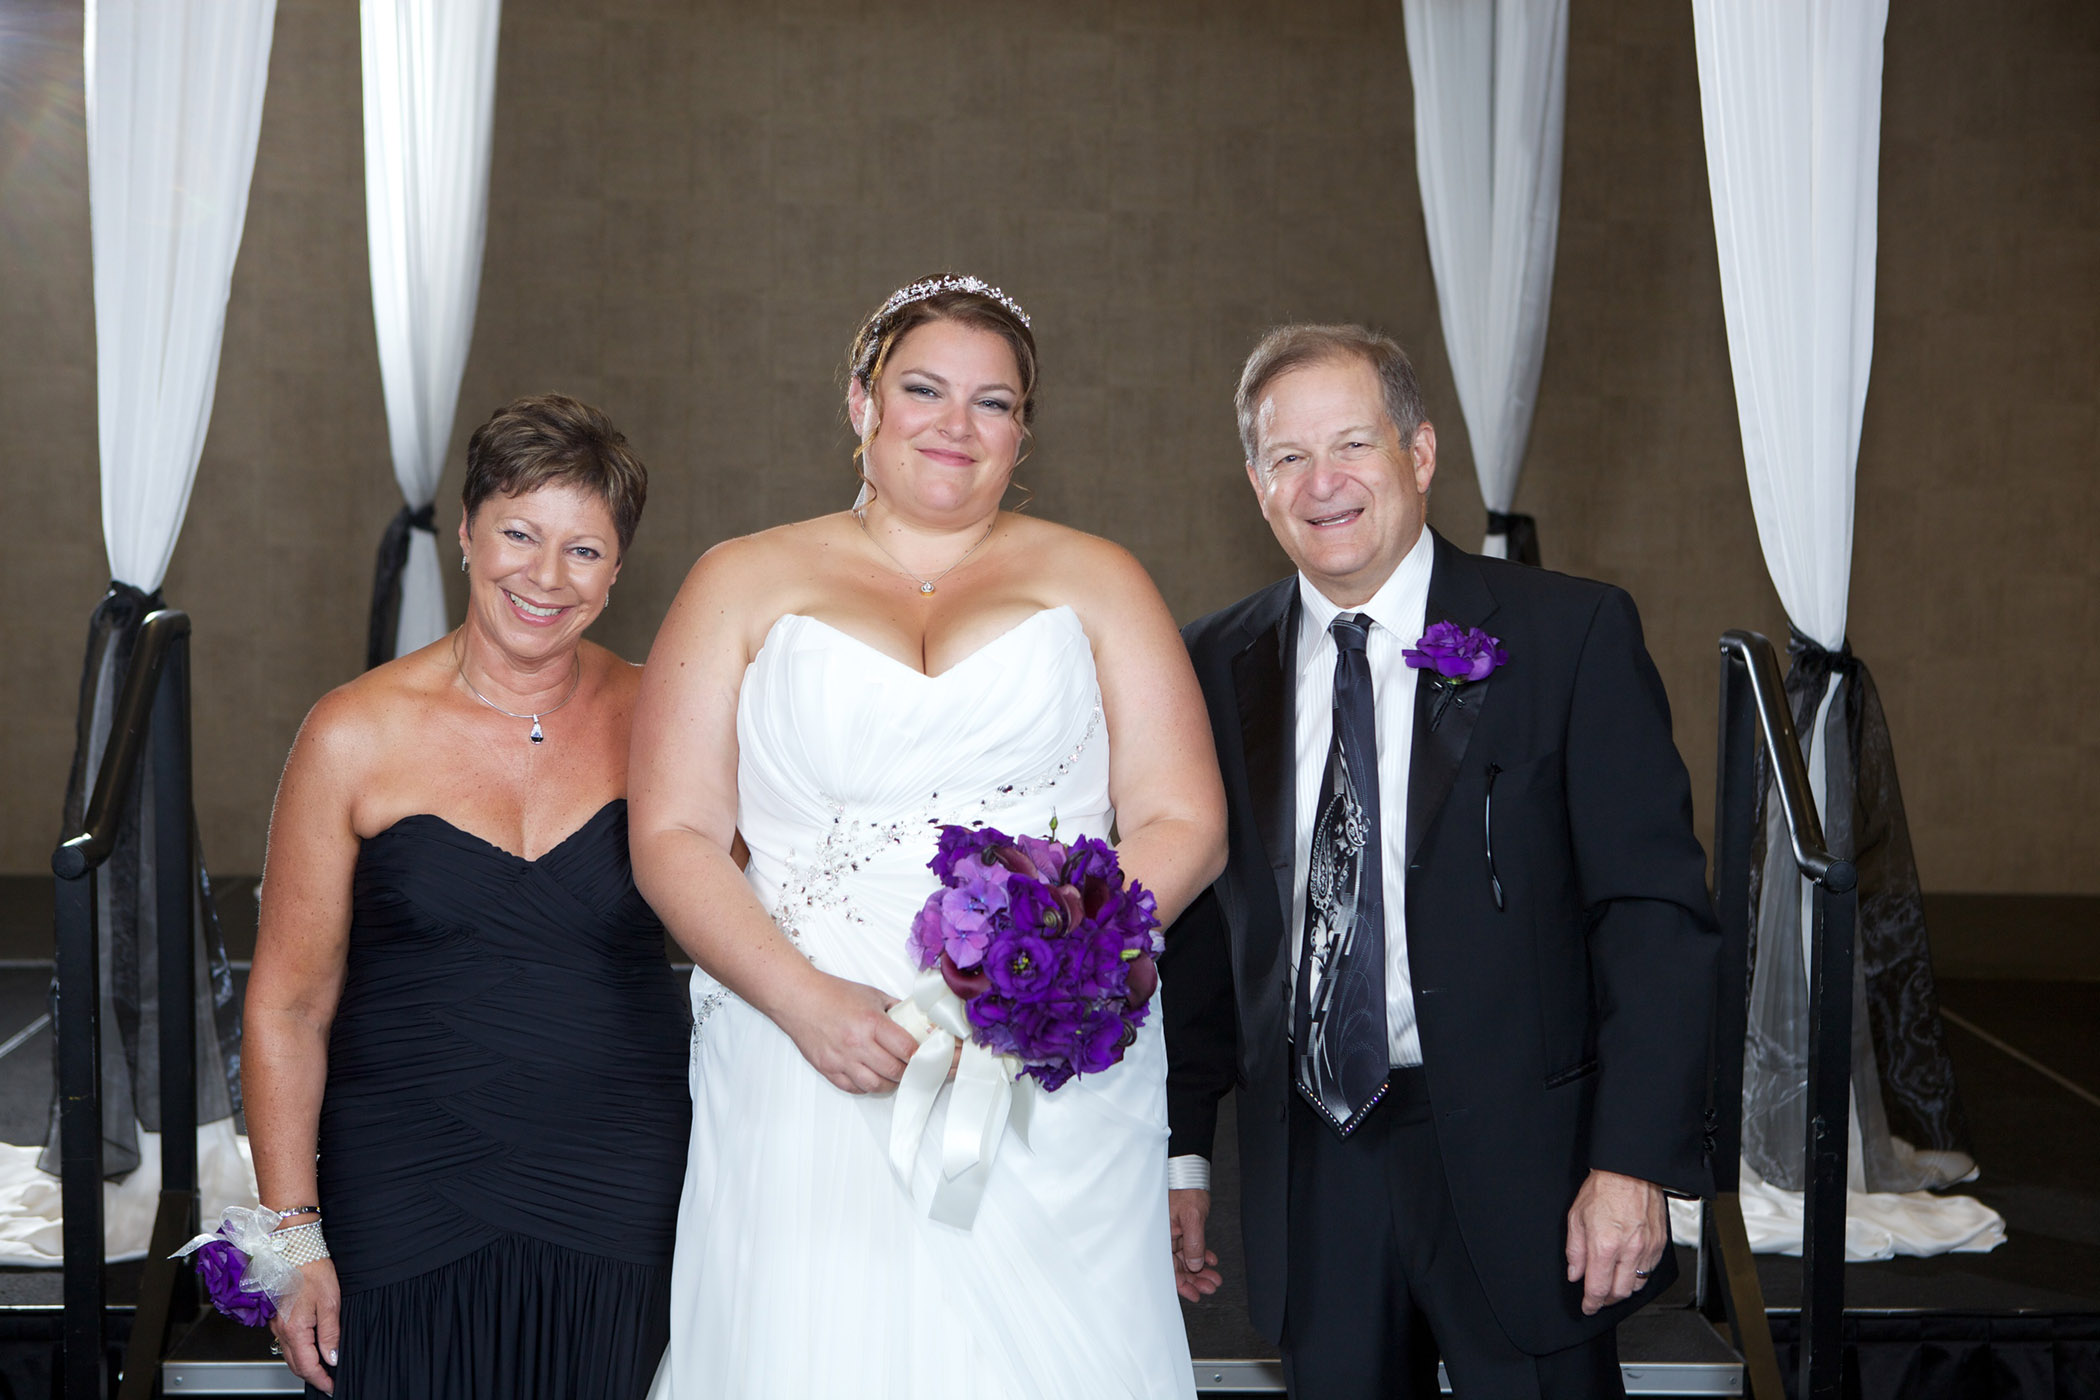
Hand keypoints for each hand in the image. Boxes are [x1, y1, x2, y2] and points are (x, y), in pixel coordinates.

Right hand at [269, 1257, 340, 1393]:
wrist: (296, 1251)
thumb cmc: (313, 1272)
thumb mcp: (330, 1303)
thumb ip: (330, 1333)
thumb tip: (333, 1357)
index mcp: (294, 1329)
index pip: (307, 1365)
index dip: (321, 1379)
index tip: (332, 1386)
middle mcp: (281, 1330)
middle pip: (296, 1365)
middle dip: (313, 1376)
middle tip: (329, 1382)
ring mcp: (277, 1325)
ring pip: (290, 1355)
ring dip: (305, 1365)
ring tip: (323, 1369)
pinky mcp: (278, 1318)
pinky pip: (287, 1343)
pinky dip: (299, 1352)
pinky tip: (312, 1349)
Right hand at [773, 972, 920, 1093]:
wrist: (798, 998)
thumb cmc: (832, 994)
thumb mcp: (871, 994)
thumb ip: (895, 1009)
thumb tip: (918, 1019)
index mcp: (871, 1023)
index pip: (907, 1049)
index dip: (924, 1056)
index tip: (933, 1057)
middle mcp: (857, 1044)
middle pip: (895, 1071)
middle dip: (911, 1072)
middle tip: (919, 1069)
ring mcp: (841, 1059)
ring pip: (876, 1085)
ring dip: (890, 1083)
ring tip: (895, 1074)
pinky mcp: (828, 1069)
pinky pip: (854, 1088)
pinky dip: (867, 1086)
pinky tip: (873, 1077)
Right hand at [1168, 1188, 1222, 1301]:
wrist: (1189, 1172)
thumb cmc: (1185, 1189)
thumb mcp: (1192, 1218)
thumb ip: (1194, 1244)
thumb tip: (1195, 1265)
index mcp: (1161, 1236)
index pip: (1169, 1268)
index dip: (1182, 1285)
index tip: (1195, 1295)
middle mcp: (1165, 1237)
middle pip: (1178, 1267)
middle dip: (1196, 1279)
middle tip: (1210, 1286)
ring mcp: (1173, 1234)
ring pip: (1187, 1259)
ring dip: (1201, 1269)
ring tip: (1214, 1277)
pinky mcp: (1182, 1229)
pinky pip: (1191, 1248)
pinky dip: (1202, 1255)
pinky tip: (1211, 1260)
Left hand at [1565, 1169, 1665, 1314]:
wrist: (1630, 1171)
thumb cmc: (1603, 1189)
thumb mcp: (1576, 1217)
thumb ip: (1575, 1251)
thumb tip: (1575, 1274)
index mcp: (1605, 1245)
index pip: (1598, 1288)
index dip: (1591, 1303)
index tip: (1588, 1307)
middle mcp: (1629, 1250)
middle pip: (1620, 1293)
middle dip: (1607, 1300)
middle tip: (1598, 1297)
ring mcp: (1647, 1248)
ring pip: (1638, 1285)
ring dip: (1624, 1288)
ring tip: (1613, 1282)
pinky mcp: (1660, 1244)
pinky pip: (1651, 1270)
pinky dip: (1638, 1274)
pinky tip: (1628, 1267)